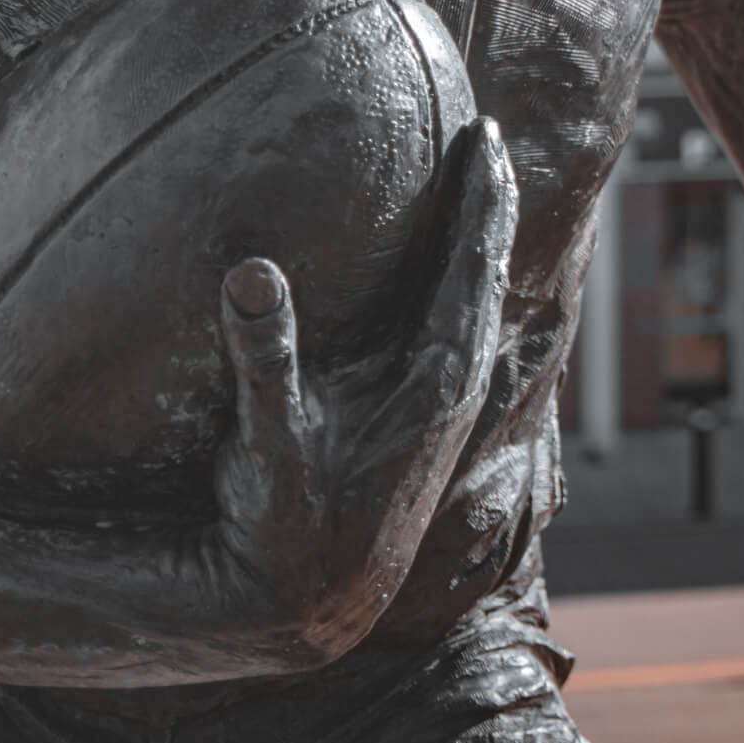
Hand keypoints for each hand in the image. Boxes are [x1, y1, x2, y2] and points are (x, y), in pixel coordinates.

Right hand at [203, 116, 515, 668]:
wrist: (306, 605)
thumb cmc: (285, 527)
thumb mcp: (269, 449)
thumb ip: (266, 362)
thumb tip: (252, 272)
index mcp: (437, 385)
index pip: (473, 269)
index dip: (484, 200)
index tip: (489, 137)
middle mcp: (452, 388)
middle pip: (487, 273)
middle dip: (491, 203)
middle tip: (490, 137)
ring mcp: (441, 402)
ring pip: (475, 299)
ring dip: (477, 239)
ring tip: (478, 179)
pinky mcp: (420, 413)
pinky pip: (452, 323)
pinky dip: (454, 277)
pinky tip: (438, 256)